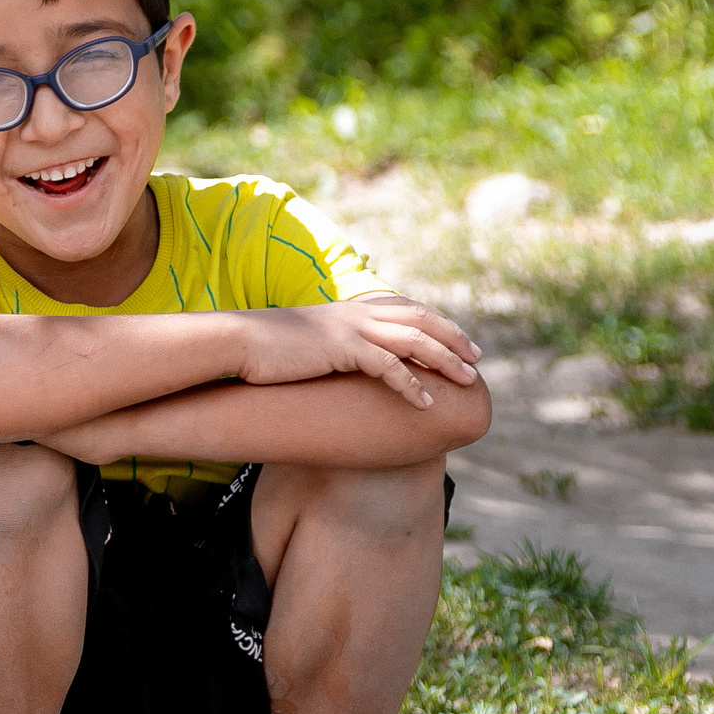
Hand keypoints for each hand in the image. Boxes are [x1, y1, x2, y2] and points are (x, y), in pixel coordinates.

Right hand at [234, 297, 479, 408]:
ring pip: (414, 340)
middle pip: (420, 320)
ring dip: (445, 361)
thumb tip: (331, 363)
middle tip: (477, 359)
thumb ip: (325, 347)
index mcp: (349, 310)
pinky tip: (427, 403)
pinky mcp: (343, 349)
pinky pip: (389, 367)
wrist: (237, 342)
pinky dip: (412, 386)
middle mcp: (356, 313)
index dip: (437, 323)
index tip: (458, 340)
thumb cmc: (262, 350)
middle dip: (453, 338)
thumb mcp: (302, 343)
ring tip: (467, 382)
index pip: (406, 309)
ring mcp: (351, 329)